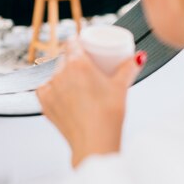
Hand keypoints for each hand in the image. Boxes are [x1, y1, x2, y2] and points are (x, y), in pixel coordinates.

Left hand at [36, 38, 146, 167]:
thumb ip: (129, 68)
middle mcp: (60, 72)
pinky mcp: (44, 103)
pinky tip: (60, 93)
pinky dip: (51, 89)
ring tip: (74, 83)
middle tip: (83, 67)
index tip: (82, 45)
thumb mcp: (121, 87)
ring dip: (62, 75)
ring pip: (54, 74)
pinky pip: (44, 89)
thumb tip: (139, 57)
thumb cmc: (108, 114)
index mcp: (78, 63)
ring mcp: (50, 88)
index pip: (71, 42)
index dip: (76, 41)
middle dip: (71, 60)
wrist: (94, 141)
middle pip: (63, 58)